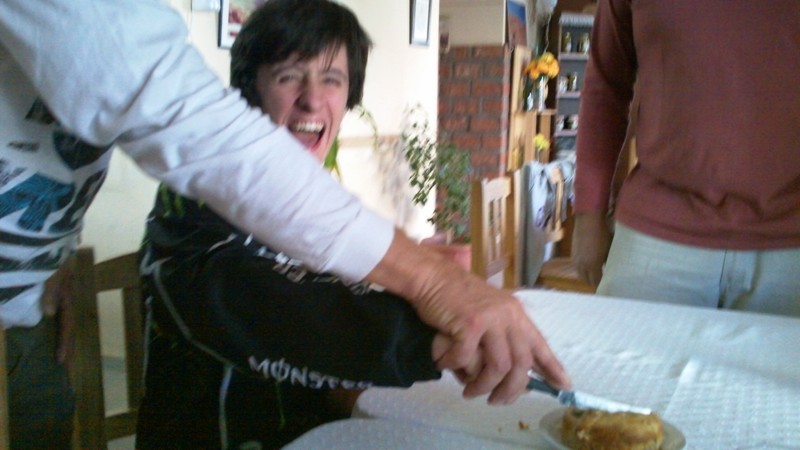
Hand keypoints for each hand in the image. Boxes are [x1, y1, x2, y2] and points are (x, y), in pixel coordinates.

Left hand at [41, 254, 75, 366]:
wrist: (53, 229)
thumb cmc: (54, 250)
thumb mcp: (52, 268)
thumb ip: (51, 290)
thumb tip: (50, 314)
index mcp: (66, 294)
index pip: (67, 324)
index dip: (65, 343)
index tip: (62, 363)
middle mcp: (65, 295)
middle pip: (67, 324)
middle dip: (66, 345)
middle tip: (65, 366)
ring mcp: (59, 291)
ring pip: (62, 317)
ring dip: (61, 335)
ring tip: (59, 352)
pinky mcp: (52, 285)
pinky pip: (55, 308)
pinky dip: (54, 321)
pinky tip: (49, 326)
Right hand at [369, 231, 570, 403]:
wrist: (431, 276)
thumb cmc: (455, 297)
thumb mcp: (489, 312)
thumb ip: (503, 335)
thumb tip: (512, 369)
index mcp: (516, 314)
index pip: (540, 345)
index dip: (553, 368)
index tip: (563, 386)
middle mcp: (508, 316)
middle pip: (521, 364)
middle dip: (511, 390)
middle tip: (496, 402)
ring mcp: (490, 319)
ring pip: (498, 367)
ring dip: (483, 386)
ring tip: (470, 393)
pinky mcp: (470, 324)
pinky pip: (465, 359)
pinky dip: (454, 366)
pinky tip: (444, 364)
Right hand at [571, 212, 611, 286]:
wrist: (588, 219)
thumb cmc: (602, 233)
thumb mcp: (609, 249)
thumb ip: (608, 262)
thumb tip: (611, 270)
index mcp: (592, 265)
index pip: (596, 282)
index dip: (602, 286)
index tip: (609, 288)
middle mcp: (582, 265)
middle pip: (587, 281)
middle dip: (594, 283)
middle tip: (604, 284)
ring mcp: (576, 260)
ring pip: (581, 275)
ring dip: (588, 277)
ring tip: (596, 277)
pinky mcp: (573, 254)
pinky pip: (577, 268)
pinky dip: (583, 270)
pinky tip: (589, 267)